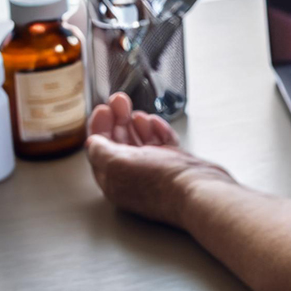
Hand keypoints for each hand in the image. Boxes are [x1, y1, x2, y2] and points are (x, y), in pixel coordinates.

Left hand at [85, 93, 233, 228]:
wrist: (198, 190)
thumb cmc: (160, 182)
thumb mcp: (119, 162)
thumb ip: (101, 151)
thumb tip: (92, 143)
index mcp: (114, 180)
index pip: (100, 150)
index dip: (99, 127)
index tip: (103, 110)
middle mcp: (133, 176)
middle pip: (120, 143)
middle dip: (118, 120)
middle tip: (120, 101)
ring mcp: (155, 170)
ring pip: (141, 142)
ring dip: (136, 123)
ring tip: (136, 111)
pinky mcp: (175, 165)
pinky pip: (162, 143)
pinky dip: (156, 130)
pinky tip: (154, 122)